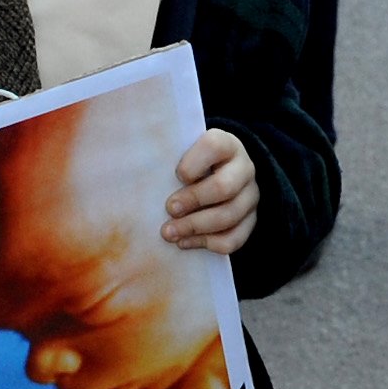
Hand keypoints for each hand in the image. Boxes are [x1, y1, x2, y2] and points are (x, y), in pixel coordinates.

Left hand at [165, 128, 258, 254]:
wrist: (218, 175)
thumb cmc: (190, 164)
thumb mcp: (182, 153)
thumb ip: (166, 159)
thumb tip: (136, 175)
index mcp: (226, 145)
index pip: (215, 146)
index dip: (192, 164)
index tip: (176, 175)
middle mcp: (244, 169)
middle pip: (224, 187)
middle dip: (193, 201)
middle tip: (169, 209)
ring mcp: (250, 196)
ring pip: (229, 216)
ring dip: (195, 227)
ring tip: (169, 233)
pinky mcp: (250, 221)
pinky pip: (234, 239)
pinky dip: (207, 243)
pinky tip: (185, 242)